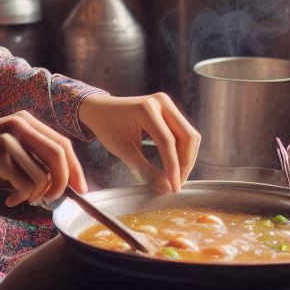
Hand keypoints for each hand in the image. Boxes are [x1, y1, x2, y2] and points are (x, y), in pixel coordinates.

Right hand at [0, 111, 87, 207]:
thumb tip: (59, 179)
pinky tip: (10, 198)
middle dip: (63, 183)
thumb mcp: (6, 144)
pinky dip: (23, 197)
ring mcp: (10, 139)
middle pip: (60, 157)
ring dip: (36, 195)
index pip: (63, 144)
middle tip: (53, 200)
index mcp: (25, 120)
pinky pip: (26, 184)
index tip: (80, 190)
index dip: (75, 169)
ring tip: (21, 198)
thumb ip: (30, 154)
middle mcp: (21, 124)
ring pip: (43, 175)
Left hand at [77, 92, 199, 191]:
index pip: (167, 141)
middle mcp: (161, 101)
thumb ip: (146, 169)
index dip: (173, 167)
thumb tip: (166, 187)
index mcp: (146, 109)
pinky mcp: (169, 108)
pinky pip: (184, 131)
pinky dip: (183, 150)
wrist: (100, 109)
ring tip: (176, 177)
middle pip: (187, 136)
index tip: (174, 188)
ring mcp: (167, 103)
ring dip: (187, 157)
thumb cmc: (107, 127)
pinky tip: (176, 165)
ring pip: (189, 135)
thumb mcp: (123, 150)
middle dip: (185, 163)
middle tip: (177, 184)